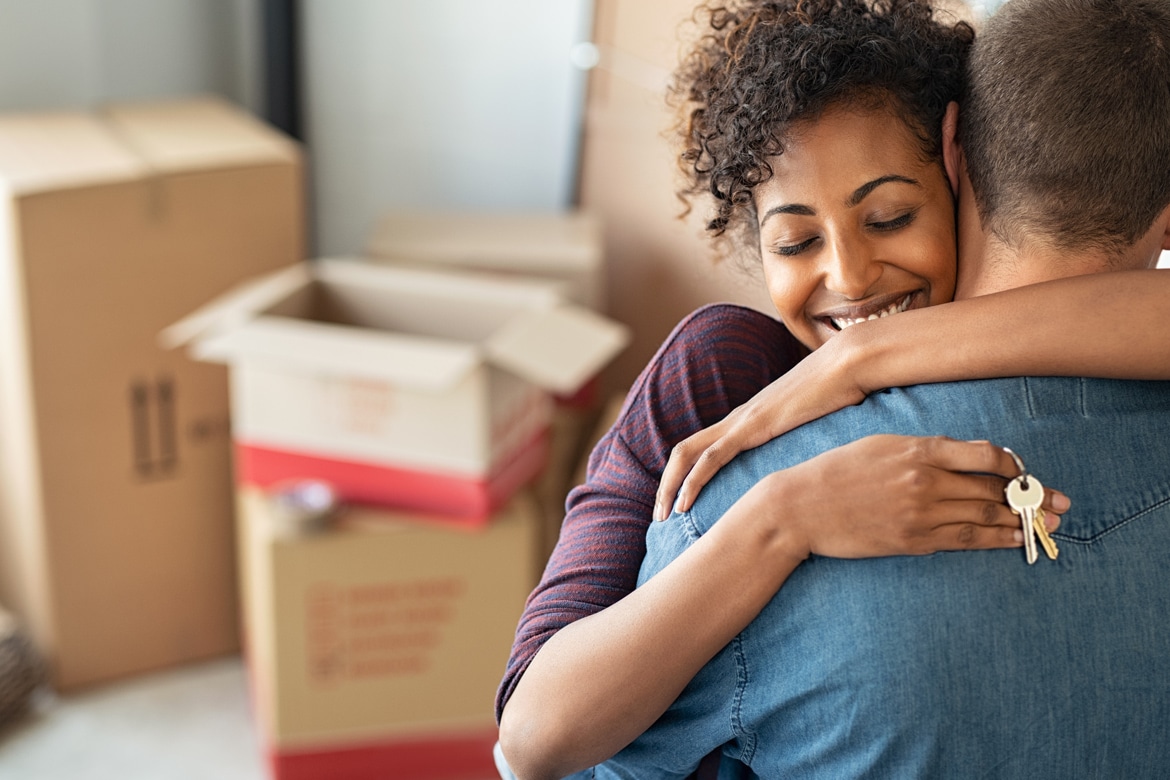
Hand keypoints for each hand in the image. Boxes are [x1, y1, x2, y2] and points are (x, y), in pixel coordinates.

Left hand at [655, 336, 866, 520]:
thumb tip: (817, 467)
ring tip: (663, 516)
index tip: (680, 504)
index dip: (685, 475)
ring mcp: (742, 421)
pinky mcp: (752, 426)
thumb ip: (806, 443)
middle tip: (659, 516)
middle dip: (666, 484)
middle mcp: (737, 419)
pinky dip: (693, 480)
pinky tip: (684, 503)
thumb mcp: (817, 426)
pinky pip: (712, 456)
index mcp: (748, 420)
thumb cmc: (841, 394)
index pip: (702, 448)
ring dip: (670, 486)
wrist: (849, 365)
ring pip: (688, 454)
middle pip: (684, 451)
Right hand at [755, 435, 1068, 559]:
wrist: (801, 507)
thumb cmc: (837, 470)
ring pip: (985, 517)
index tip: (1023, 471)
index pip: (985, 455)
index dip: (1013, 465)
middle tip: (1061, 503)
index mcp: (918, 450)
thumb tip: (964, 458)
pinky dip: (994, 540)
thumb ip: (923, 449)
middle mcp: (925, 481)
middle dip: (1032, 497)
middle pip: (993, 489)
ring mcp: (920, 514)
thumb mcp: (880, 444)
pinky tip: (1014, 540)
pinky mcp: (913, 541)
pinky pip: (964, 541)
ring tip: (1047, 524)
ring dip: (1021, 521)